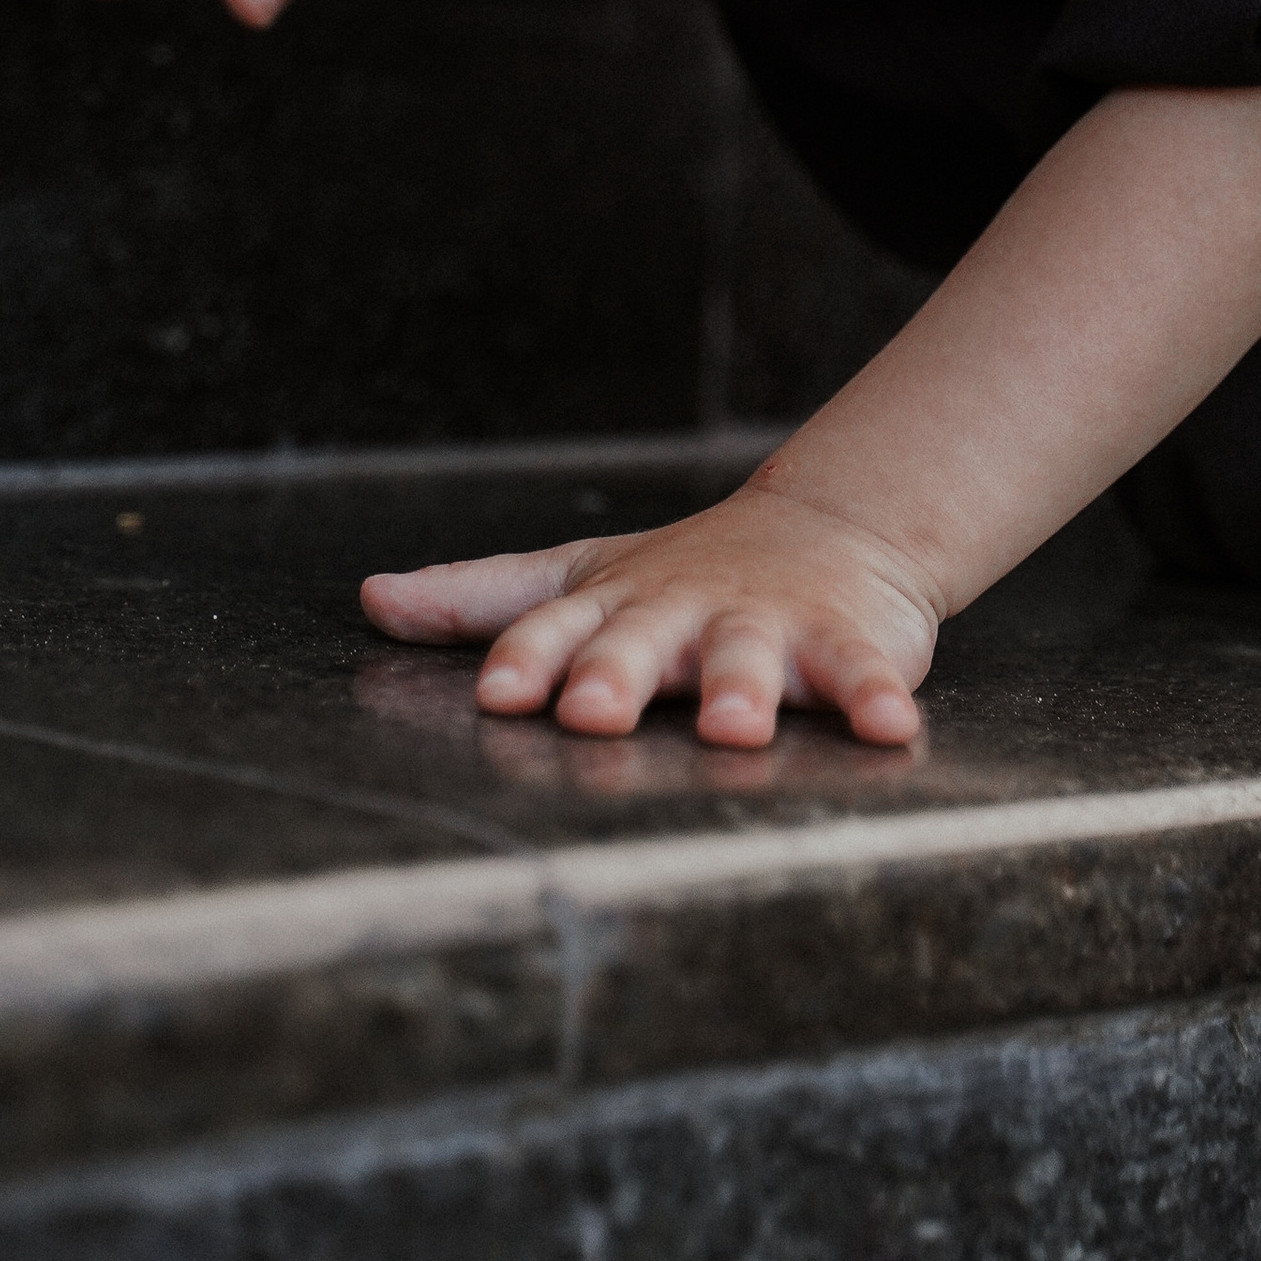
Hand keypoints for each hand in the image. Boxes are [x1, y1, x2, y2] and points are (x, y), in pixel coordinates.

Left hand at [360, 482, 940, 747]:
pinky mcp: (845, 639)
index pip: (557, 627)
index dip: (528, 657)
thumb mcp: (581, 579)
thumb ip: (481, 598)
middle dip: (618, 676)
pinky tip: (889, 728)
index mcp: (615, 605)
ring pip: (751, 657)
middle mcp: (683, 612)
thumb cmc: (681, 577)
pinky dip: (876, 696)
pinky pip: (862, 671)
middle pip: (644, 642)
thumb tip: (372, 600)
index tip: (498, 694)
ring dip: (742, 690)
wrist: (827, 532)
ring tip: (733, 729)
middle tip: (591, 713)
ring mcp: (766, 622)